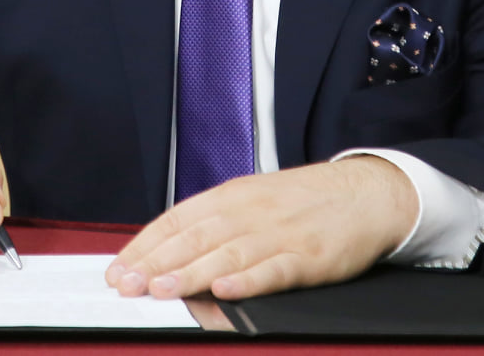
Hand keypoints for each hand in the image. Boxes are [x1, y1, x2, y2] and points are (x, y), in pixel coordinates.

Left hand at [105, 156, 417, 300]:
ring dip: (192, 272)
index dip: (145, 245)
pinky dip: (249, 279)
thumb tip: (168, 256)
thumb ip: (214, 225)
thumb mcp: (253, 199)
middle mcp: (251, 211)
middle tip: (127, 284)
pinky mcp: (310, 257)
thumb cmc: (304, 201)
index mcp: (232, 195)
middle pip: (197, 236)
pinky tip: (227, 289)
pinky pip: (275, 269)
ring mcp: (281, 234)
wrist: (365, 193)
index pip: (178, 218)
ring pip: (228, 253)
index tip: (117, 269)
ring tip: (162, 289)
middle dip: (157, 262)